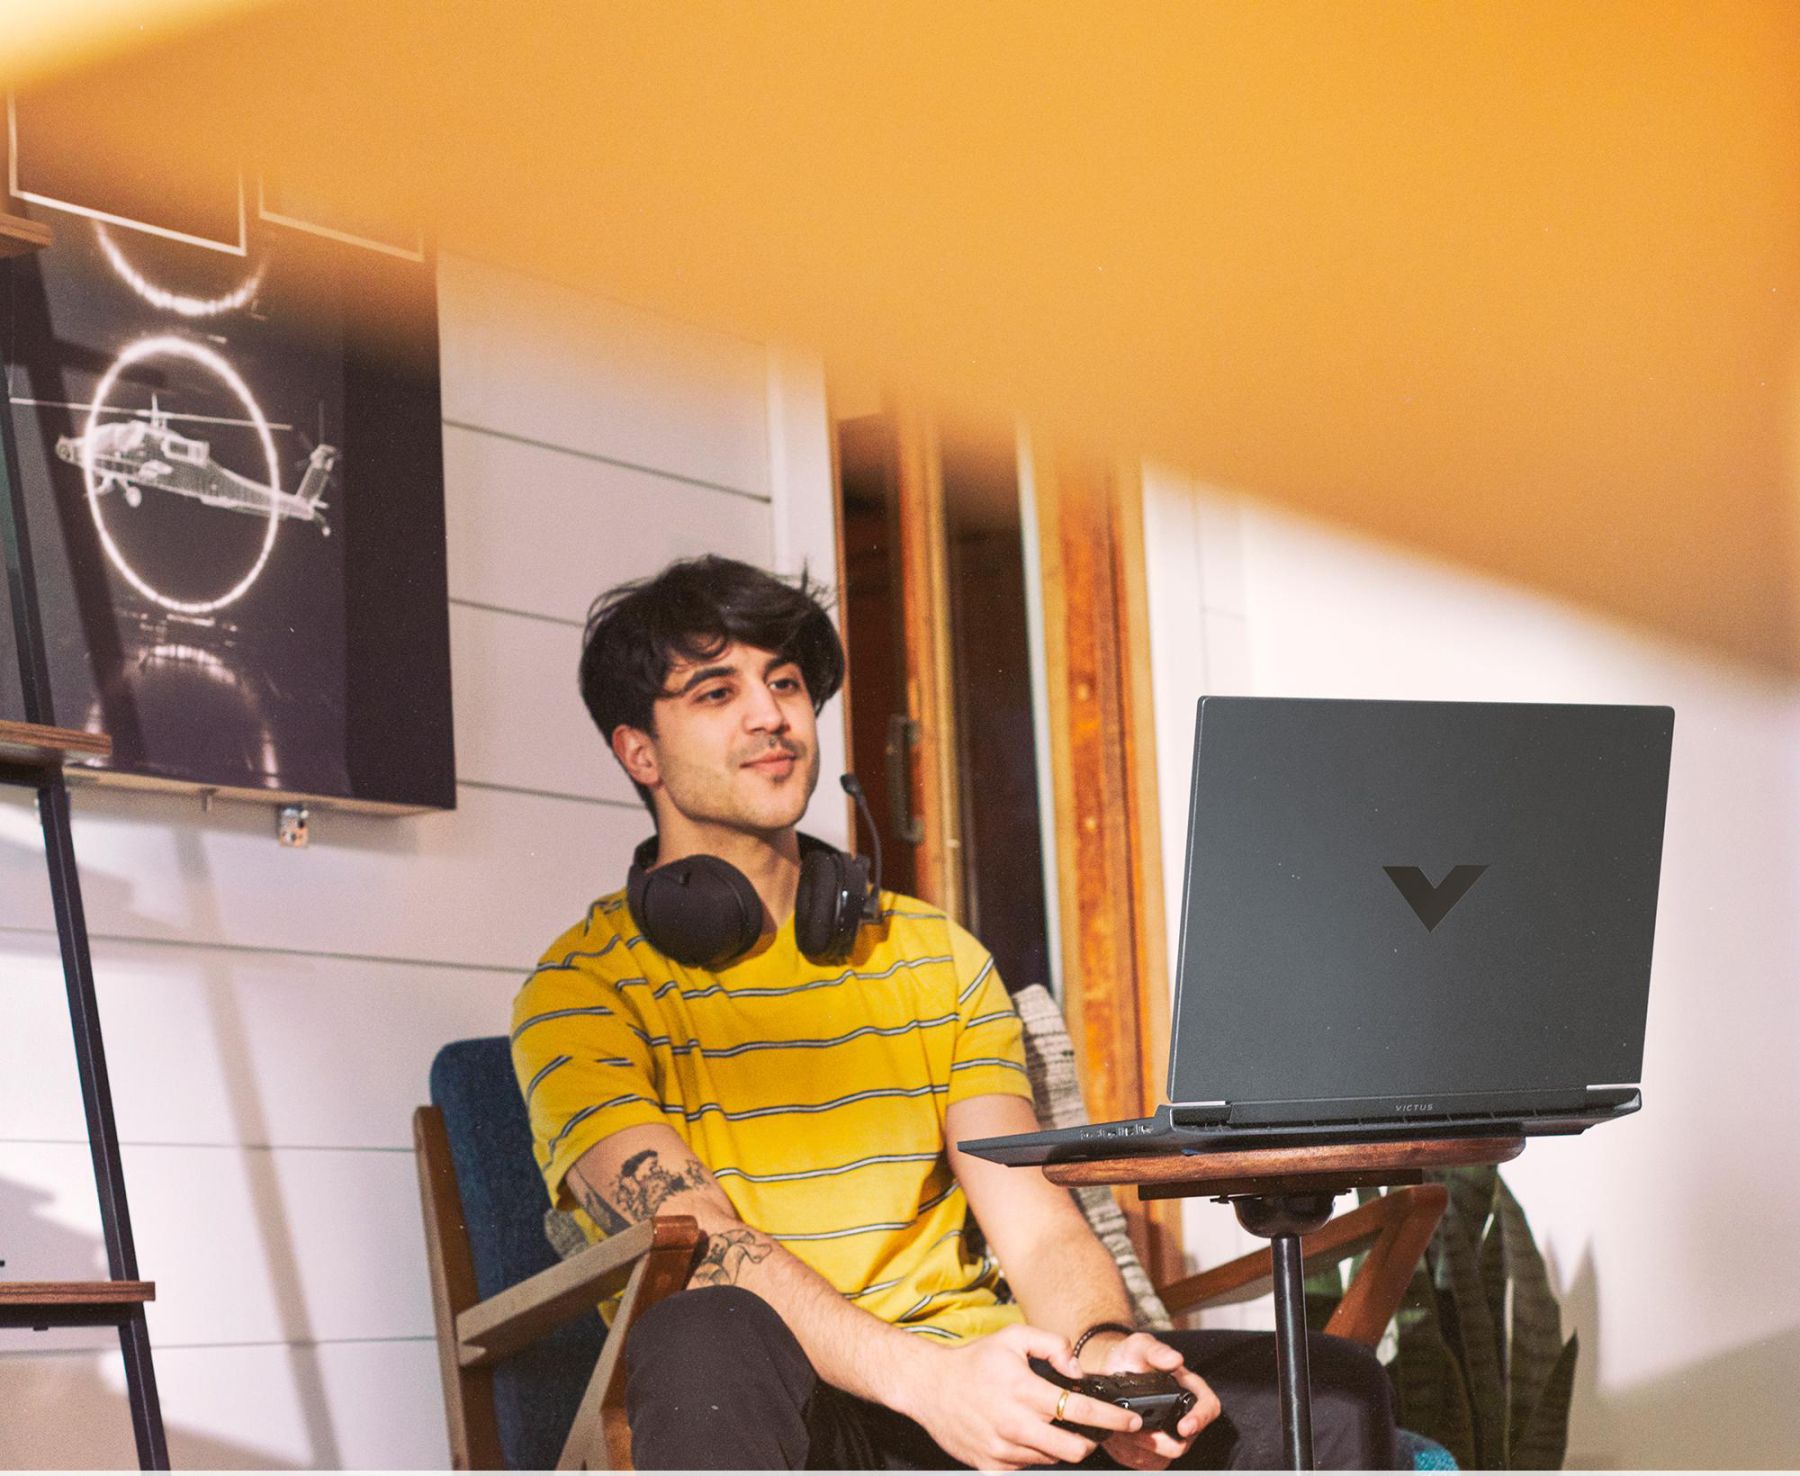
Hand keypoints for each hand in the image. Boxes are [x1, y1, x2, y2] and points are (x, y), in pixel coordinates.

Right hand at [894, 1322, 1145, 1468]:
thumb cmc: (975, 1361)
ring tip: (1047, 1424)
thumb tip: (1077, 1369)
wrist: (930, 1387)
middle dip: (1091, 1441)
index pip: (1079, 1410)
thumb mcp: (1014, 1338)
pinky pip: (1028, 1467)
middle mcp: (1015, 1424)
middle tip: (1091, 1429)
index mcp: (1024, 1391)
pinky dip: (1036, 1454)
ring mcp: (1003, 1450)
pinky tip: (1026, 1435)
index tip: (1130, 1421)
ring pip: (1052, 1459)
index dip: (1111, 1418)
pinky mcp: (992, 1466)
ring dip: (1060, 1445)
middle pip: (1074, 1448)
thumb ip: (1052, 1344)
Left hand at [1093, 1333, 1221, 1470]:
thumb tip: (1176, 1359)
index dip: (1200, 1419)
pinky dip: (1130, 1454)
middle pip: (1184, 1441)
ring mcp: (1168, 1435)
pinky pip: (1146, 1463)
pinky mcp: (1152, 1451)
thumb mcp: (1140, 1346)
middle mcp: (1183, 1415)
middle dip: (1158, 1440)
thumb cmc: (1130, 1357)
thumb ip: (1157, 1351)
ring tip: (1121, 1430)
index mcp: (1189, 1389)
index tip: (1184, 1427)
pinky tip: (1118, 1437)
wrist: (1106, 1373)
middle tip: (1133, 1429)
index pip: (1209, 1407)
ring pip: (1163, 1457)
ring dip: (1140, 1448)